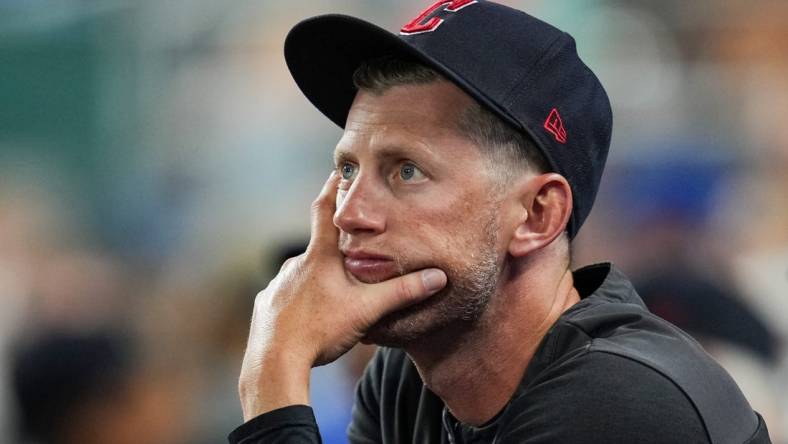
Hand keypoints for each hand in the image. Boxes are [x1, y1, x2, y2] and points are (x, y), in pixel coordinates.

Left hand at [238, 172, 446, 419]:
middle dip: (334, 254)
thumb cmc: (321, 330)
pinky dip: (298, 303)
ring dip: (315, 282)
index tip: (336, 173)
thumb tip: (437, 278)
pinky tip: (308, 318)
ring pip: (301, 276)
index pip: (324, 212)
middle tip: (350, 263)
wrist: (276, 361)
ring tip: (331, 300)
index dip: (332, 190)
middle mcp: (294, 265)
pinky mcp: (266, 305)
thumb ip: (403, 292)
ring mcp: (277, 285)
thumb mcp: (367, 310)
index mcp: (319, 258)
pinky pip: (284, 297)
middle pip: (317, 251)